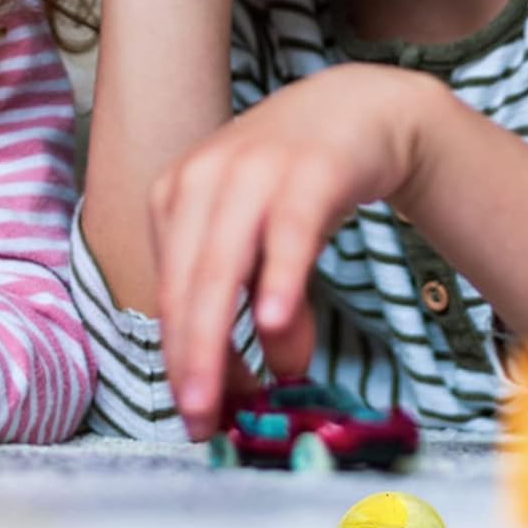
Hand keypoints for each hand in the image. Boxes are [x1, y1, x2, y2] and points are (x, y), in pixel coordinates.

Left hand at [149, 64, 434, 438]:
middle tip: (200, 419)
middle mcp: (204, 178)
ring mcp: (253, 170)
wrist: (357, 108)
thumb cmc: (296, 182)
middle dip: (191, 358)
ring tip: (236, 396)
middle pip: (186, 283)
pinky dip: (280, 280)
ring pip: (224, 265)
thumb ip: (250, 295)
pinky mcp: (308, 170)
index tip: (193, 412)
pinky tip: (275, 324)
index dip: (179, 355)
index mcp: (176, 194)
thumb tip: (263, 374)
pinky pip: (289, 234)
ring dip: (224, 334)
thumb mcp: (259, 236)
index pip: (169, 289)